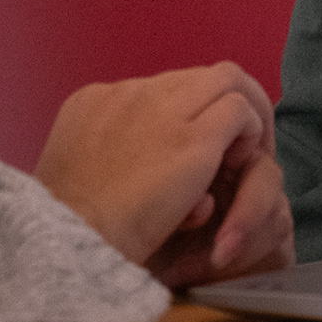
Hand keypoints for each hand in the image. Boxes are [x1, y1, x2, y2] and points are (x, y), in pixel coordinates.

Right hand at [34, 62, 294, 286]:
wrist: (72, 244)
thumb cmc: (73, 229)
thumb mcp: (76, 176)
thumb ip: (109, 157)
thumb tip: (148, 162)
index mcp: (93, 101)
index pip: (155, 90)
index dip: (181, 115)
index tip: (189, 148)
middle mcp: (128, 93)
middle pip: (192, 77)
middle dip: (218, 105)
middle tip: (233, 144)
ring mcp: (164, 110)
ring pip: (225, 80)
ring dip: (242, 115)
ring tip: (242, 154)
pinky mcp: (194, 137)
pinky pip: (239, 109)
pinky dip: (249, 132)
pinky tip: (238, 166)